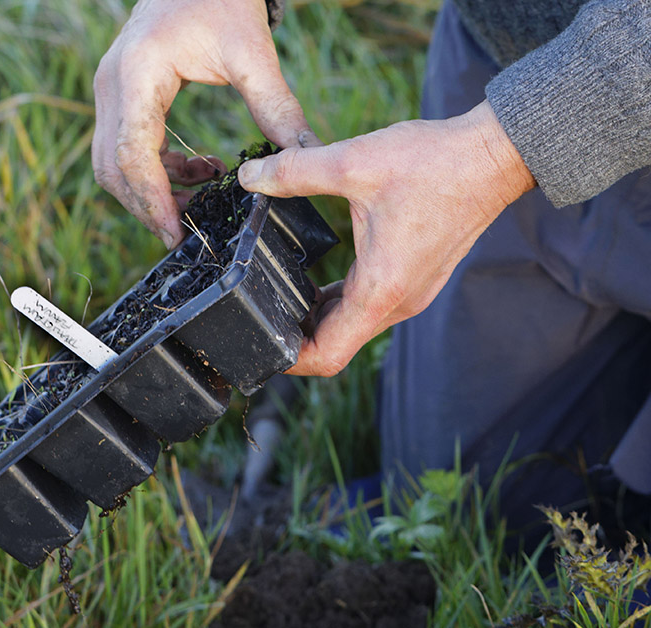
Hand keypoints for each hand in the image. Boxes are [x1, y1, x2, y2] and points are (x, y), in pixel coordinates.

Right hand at [92, 0, 318, 248]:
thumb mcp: (252, 53)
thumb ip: (277, 108)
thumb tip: (303, 157)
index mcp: (139, 74)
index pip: (133, 154)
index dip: (153, 201)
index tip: (178, 233)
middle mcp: (112, 85)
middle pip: (113, 169)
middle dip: (148, 207)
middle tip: (187, 232)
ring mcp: (111, 91)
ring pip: (112, 164)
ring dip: (151, 191)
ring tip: (201, 196)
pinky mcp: (121, 96)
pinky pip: (125, 149)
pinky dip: (156, 171)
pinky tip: (198, 169)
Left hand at [238, 101, 535, 375]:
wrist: (492, 157)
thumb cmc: (433, 164)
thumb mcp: (353, 162)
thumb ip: (294, 172)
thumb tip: (250, 176)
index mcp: (381, 289)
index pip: (328, 355)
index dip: (290, 360)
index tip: (259, 345)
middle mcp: (398, 303)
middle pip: (337, 345)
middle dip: (296, 337)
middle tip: (256, 313)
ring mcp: (410, 295)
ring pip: (353, 326)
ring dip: (318, 319)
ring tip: (280, 297)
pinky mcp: (415, 281)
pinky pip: (369, 307)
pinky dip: (339, 303)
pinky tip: (317, 282)